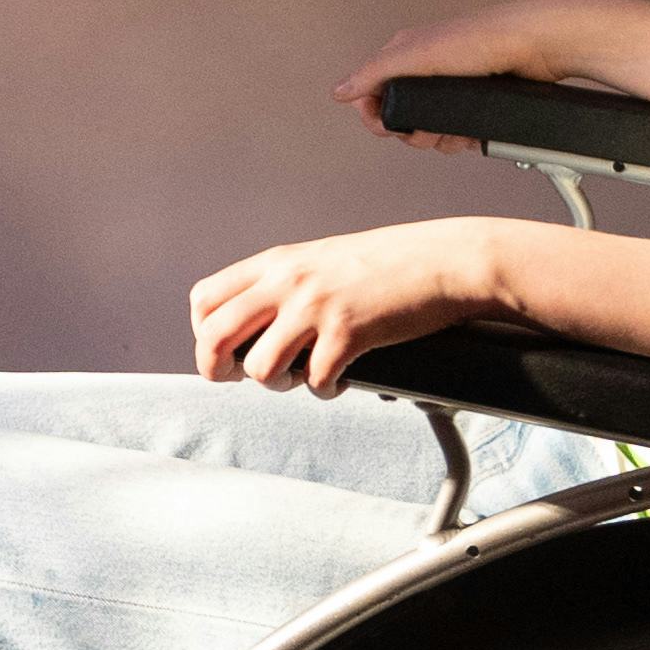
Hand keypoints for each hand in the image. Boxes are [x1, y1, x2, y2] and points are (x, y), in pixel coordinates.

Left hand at [189, 222, 504, 394]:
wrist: (445, 260)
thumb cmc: (389, 263)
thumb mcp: (320, 260)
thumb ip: (284, 285)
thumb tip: (253, 324)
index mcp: (275, 263)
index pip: (205, 300)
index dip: (204, 334)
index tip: (226, 351)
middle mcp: (287, 282)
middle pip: (214, 336)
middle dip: (219, 369)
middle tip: (240, 378)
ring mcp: (316, 307)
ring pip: (261, 368)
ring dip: (279, 384)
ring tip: (302, 377)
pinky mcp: (349, 332)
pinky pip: (315, 381)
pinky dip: (326, 389)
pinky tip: (341, 378)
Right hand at [334, 0, 570, 149]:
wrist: (536, 45)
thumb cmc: (481, 39)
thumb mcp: (418, 55)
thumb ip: (374, 73)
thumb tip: (339, 91)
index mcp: (405, 54)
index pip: (372, 92)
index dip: (374, 116)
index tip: (386, 128)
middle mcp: (426, 71)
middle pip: (401, 116)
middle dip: (411, 133)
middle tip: (427, 133)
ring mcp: (451, 88)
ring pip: (429, 127)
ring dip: (437, 139)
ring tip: (453, 135)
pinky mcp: (475, 101)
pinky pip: (457, 130)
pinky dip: (460, 138)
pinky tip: (470, 135)